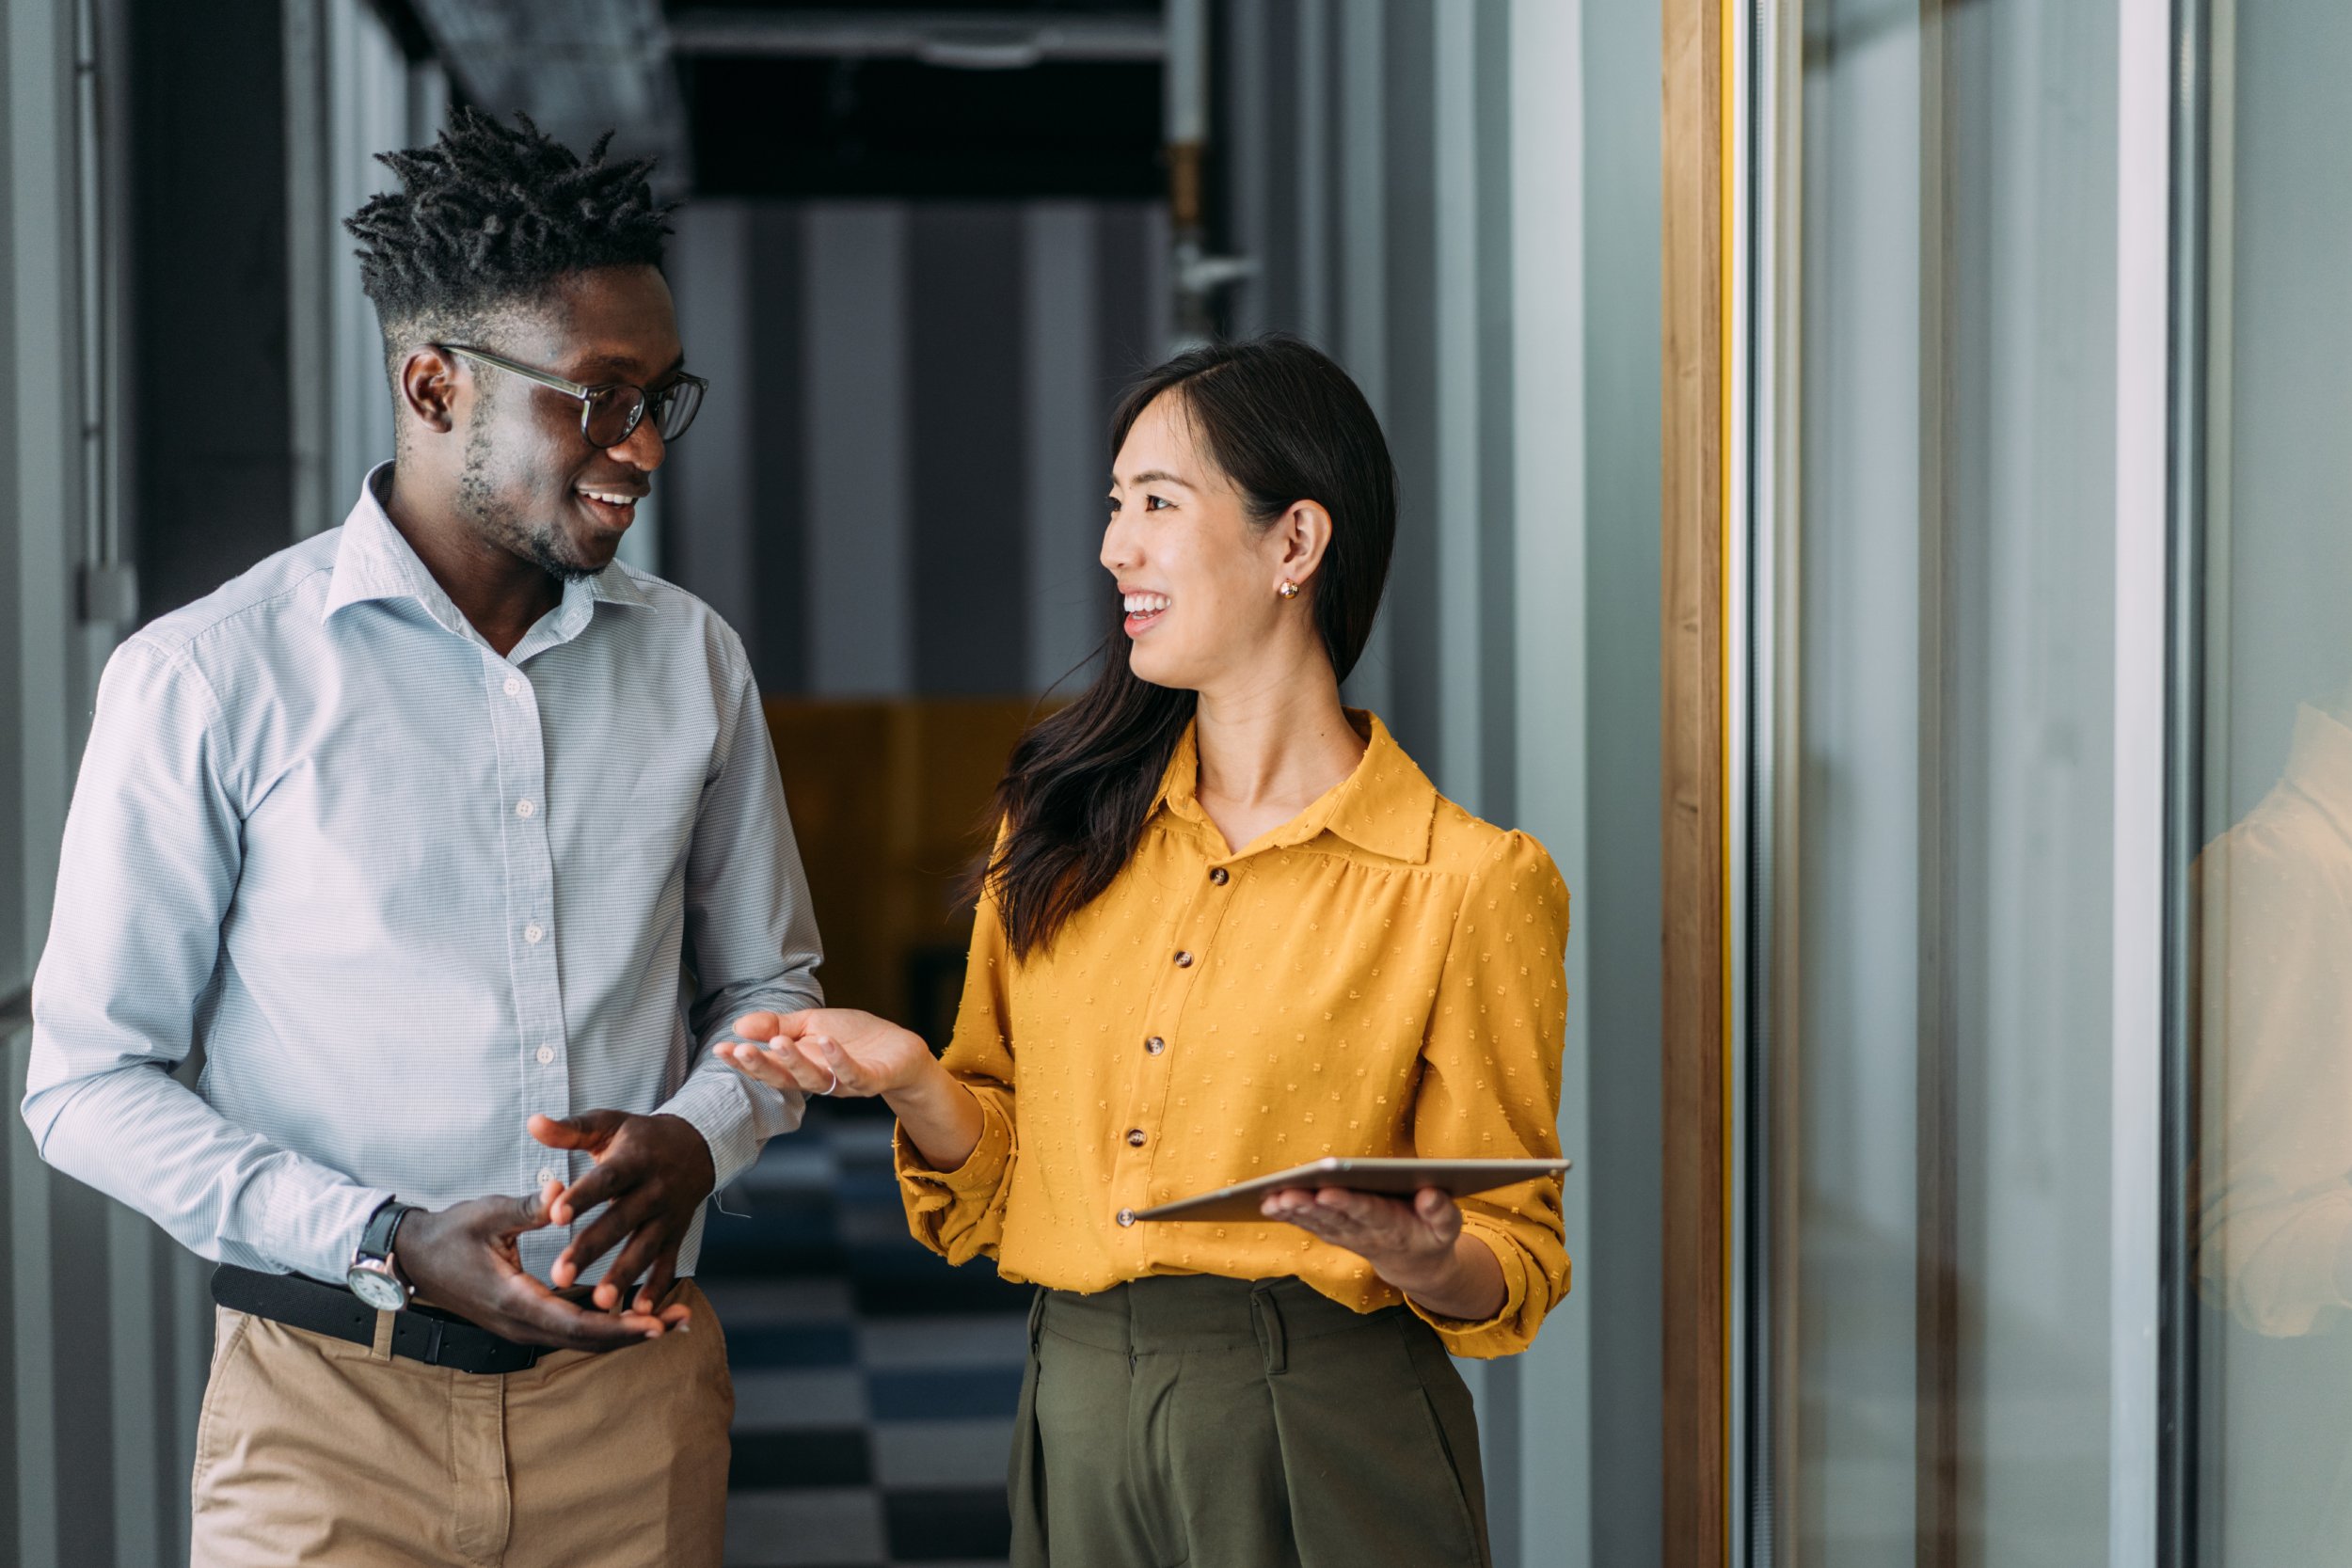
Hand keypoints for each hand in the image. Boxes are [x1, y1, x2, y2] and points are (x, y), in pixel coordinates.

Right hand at [394, 1183, 672, 1350]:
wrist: (415, 1255)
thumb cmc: (450, 1232)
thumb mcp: (488, 1214)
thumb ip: (529, 1207)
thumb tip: (563, 1188)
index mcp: (512, 1299)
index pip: (573, 1323)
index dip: (616, 1325)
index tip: (655, 1323)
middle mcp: (520, 1322)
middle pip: (586, 1339)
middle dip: (634, 1333)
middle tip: (680, 1322)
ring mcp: (523, 1324)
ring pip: (581, 1337)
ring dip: (625, 1330)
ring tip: (673, 1319)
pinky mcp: (527, 1317)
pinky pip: (572, 1326)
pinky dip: (606, 1323)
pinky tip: (638, 1313)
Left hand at [534, 1111, 713, 1318]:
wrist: (697, 1147)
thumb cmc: (639, 1137)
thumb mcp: (608, 1124)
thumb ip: (570, 1130)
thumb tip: (533, 1122)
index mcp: (633, 1159)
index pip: (605, 1180)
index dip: (582, 1197)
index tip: (555, 1215)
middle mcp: (654, 1190)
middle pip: (621, 1221)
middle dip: (591, 1249)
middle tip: (559, 1275)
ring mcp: (668, 1215)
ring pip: (644, 1248)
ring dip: (623, 1276)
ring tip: (598, 1304)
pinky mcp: (677, 1235)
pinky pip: (667, 1264)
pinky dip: (656, 1288)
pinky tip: (638, 1313)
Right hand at [718, 1008, 934, 1099]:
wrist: (901, 1050)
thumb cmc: (854, 1038)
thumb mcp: (811, 1024)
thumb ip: (777, 1026)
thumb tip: (738, 1025)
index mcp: (800, 1066)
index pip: (767, 1067)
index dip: (743, 1061)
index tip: (720, 1049)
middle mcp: (817, 1079)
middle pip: (784, 1079)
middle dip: (761, 1066)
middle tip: (741, 1050)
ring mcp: (843, 1082)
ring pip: (814, 1079)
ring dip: (794, 1062)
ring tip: (779, 1042)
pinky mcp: (871, 1079)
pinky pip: (852, 1074)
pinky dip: (838, 1059)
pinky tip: (826, 1042)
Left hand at [1260, 1186, 1505, 1320]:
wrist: (1416, 1265)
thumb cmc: (1431, 1235)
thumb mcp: (1447, 1227)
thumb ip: (1441, 1211)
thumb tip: (1430, 1194)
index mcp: (1393, 1225)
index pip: (1367, 1212)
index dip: (1347, 1203)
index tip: (1327, 1191)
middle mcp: (1365, 1231)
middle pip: (1334, 1217)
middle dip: (1308, 1205)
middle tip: (1285, 1193)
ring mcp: (1347, 1234)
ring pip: (1317, 1221)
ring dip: (1293, 1211)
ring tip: (1270, 1199)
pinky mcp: (1336, 1233)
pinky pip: (1311, 1224)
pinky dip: (1290, 1215)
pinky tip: (1269, 1203)